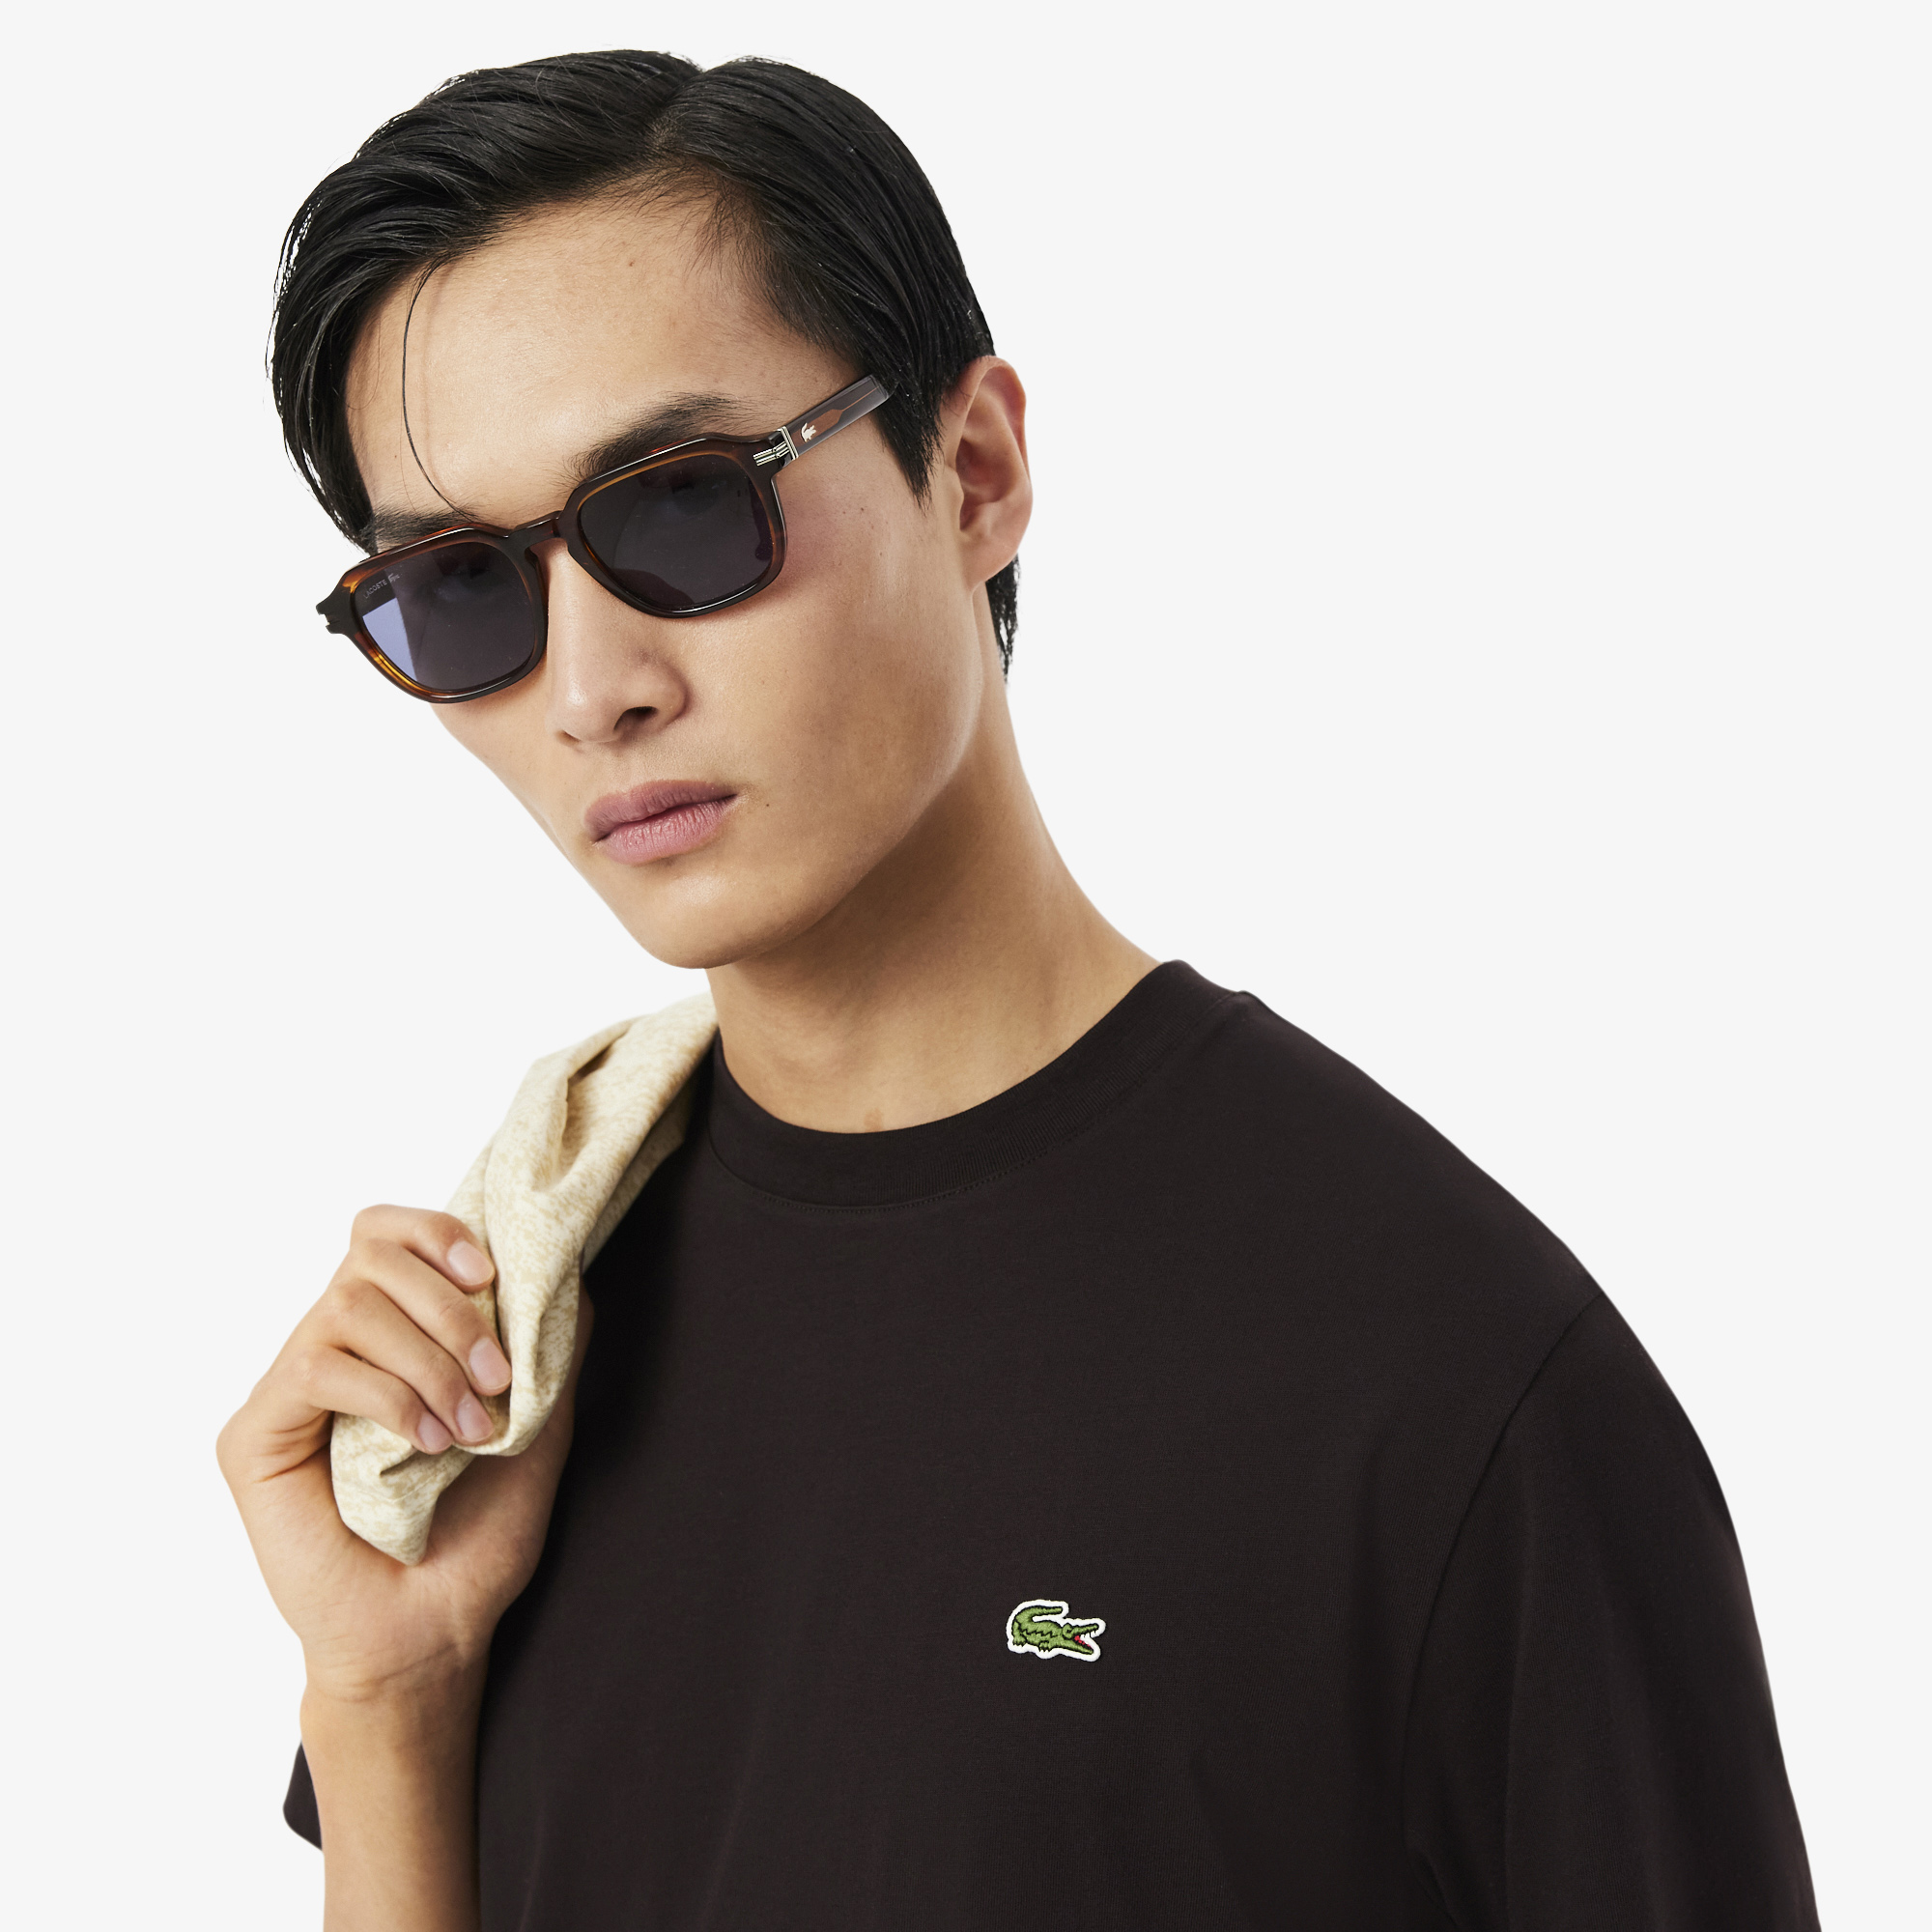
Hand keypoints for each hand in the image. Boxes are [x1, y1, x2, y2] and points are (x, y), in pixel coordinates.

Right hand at [217, 1205, 590, 1704]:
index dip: (434, 1232)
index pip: (383, 1234)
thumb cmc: (480, 1533)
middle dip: (450, 1308)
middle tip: (495, 1382)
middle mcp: (330, 1349)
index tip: (492, 1274)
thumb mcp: (541, 1418)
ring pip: (349, 1305)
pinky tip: (423, 1447)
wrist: (436, 1630)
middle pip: (369, 1256)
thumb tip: (568, 1261)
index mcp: (389, 1334)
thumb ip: (550, 1338)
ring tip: (466, 1430)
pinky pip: (315, 1367)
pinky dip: (387, 1397)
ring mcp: (287, 1391)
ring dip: (428, 1362)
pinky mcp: (252, 1436)